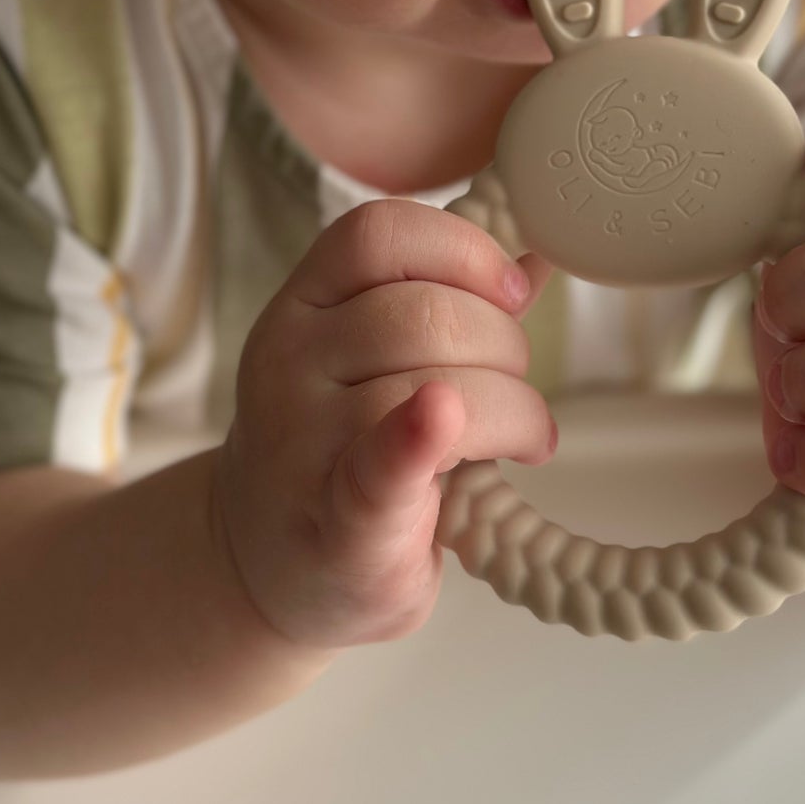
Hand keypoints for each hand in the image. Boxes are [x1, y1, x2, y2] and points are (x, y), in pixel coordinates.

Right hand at [212, 199, 554, 647]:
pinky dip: (414, 440)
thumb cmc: (340, 453)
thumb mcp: (367, 365)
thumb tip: (536, 257)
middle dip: (502, 344)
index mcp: (303, 306)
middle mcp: (290, 362)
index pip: (376, 234)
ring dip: (510, 409)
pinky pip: (380, 469)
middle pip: (421, 312)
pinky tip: (440, 422)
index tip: (512, 291)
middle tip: (515, 390)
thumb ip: (444, 308)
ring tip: (521, 438)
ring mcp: (305, 444)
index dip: (461, 249)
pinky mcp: (339, 524)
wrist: (268, 569)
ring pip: (432, 384)